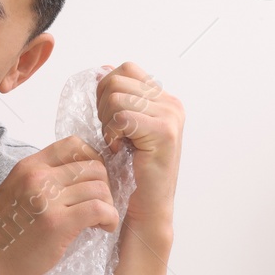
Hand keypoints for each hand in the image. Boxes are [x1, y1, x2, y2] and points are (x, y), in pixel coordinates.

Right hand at [0, 136, 118, 274]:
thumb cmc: (0, 236)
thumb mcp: (13, 193)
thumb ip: (39, 181)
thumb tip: (73, 178)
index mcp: (27, 166)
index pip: (73, 144)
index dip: (92, 160)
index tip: (93, 181)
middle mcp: (38, 177)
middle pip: (92, 165)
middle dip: (104, 185)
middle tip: (99, 205)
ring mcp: (48, 199)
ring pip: (99, 187)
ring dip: (108, 204)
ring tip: (101, 220)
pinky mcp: (59, 223)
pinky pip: (100, 209)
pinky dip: (110, 218)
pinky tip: (104, 228)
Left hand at [97, 62, 182, 229]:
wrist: (149, 205)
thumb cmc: (134, 171)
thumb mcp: (125, 128)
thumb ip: (120, 98)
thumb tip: (103, 70)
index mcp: (164, 99)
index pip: (126, 69)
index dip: (106, 90)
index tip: (109, 119)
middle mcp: (172, 104)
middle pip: (118, 79)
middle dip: (103, 105)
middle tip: (112, 133)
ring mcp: (170, 116)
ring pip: (116, 97)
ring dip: (107, 122)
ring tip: (118, 142)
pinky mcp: (163, 131)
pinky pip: (121, 116)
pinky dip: (112, 133)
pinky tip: (120, 149)